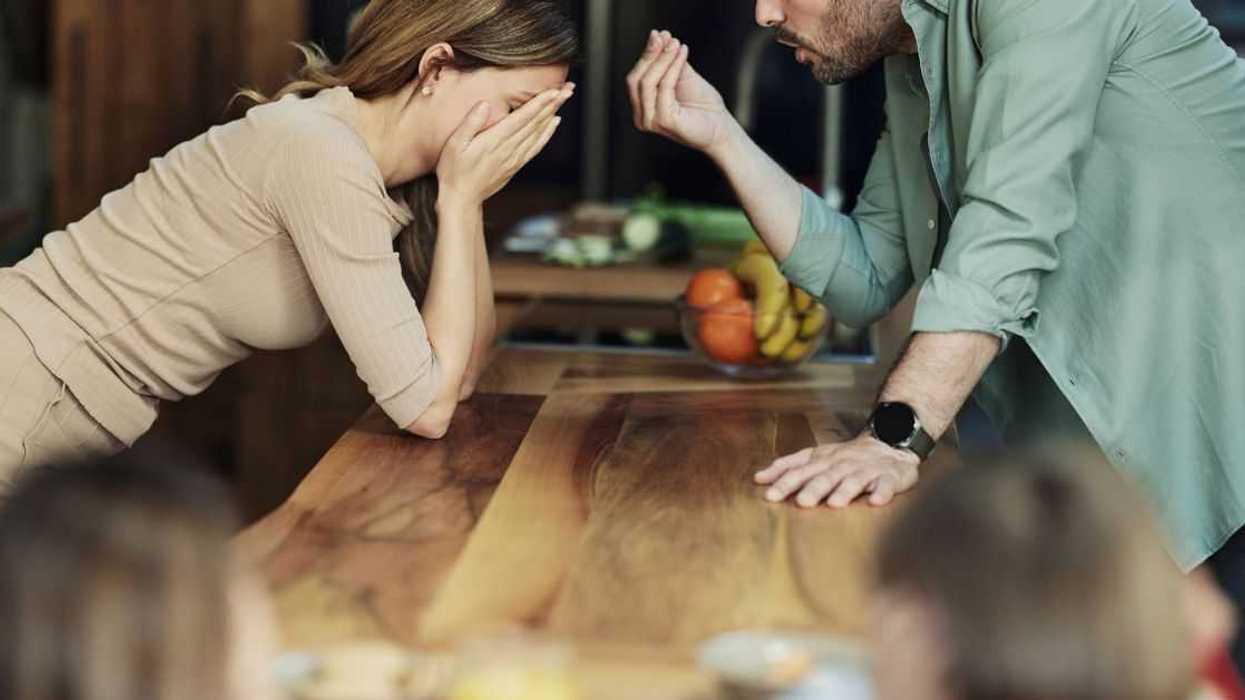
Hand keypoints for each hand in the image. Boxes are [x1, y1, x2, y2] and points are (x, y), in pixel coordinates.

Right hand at [436, 84, 572, 204]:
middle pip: (536, 122)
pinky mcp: (516, 164)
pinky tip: (554, 122)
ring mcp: (515, 157)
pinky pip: (537, 146)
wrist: (462, 198)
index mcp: (495, 140)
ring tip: (565, 98)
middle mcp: (509, 148)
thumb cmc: (454, 170)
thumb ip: (470, 123)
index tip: (554, 90)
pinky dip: (547, 133)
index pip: (523, 117)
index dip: (540, 103)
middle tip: (569, 87)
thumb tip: (484, 104)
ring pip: (539, 132)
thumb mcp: (454, 144)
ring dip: (553, 113)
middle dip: (553, 103)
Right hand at [627, 30, 735, 153]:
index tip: (658, 34)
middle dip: (650, 55)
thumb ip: (669, 61)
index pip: (635, 78)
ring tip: (676, 44)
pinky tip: (683, 54)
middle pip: (636, 80)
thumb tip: (660, 36)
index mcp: (642, 108)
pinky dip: (672, 68)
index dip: (645, 55)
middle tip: (665, 36)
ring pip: (648, 83)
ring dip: (662, 59)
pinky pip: (664, 88)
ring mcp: (651, 121)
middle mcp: (642, 117)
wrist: (721, 126)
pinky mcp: (664, 121)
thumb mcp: (682, 77)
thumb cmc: (703, 105)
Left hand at [754, 433, 920, 507]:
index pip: (801, 471)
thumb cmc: (845, 457)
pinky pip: (886, 484)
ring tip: (835, 503)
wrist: (888, 444)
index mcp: (822, 461)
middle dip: (813, 489)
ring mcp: (866, 470)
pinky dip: (882, 492)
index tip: (770, 495)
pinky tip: (875, 501)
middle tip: (801, 502)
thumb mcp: (814, 457)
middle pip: (826, 476)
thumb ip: (787, 467)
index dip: (786, 483)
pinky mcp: (889, 477)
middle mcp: (842, 464)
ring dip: (844, 491)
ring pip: (854, 480)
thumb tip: (758, 479)